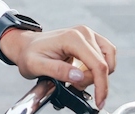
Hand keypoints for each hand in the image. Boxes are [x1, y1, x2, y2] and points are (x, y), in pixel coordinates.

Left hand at [0, 25, 116, 109]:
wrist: (27, 46)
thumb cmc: (29, 54)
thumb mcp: (36, 65)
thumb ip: (57, 70)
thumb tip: (79, 76)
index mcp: (72, 38)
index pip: (98, 65)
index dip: (102, 86)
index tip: (99, 101)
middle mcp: (83, 33)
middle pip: (103, 64)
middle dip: (93, 81)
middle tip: (74, 85)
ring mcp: (88, 35)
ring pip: (108, 61)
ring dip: (97, 74)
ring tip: (77, 78)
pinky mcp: (90, 40)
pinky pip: (106, 56)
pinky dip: (98, 68)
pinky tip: (83, 72)